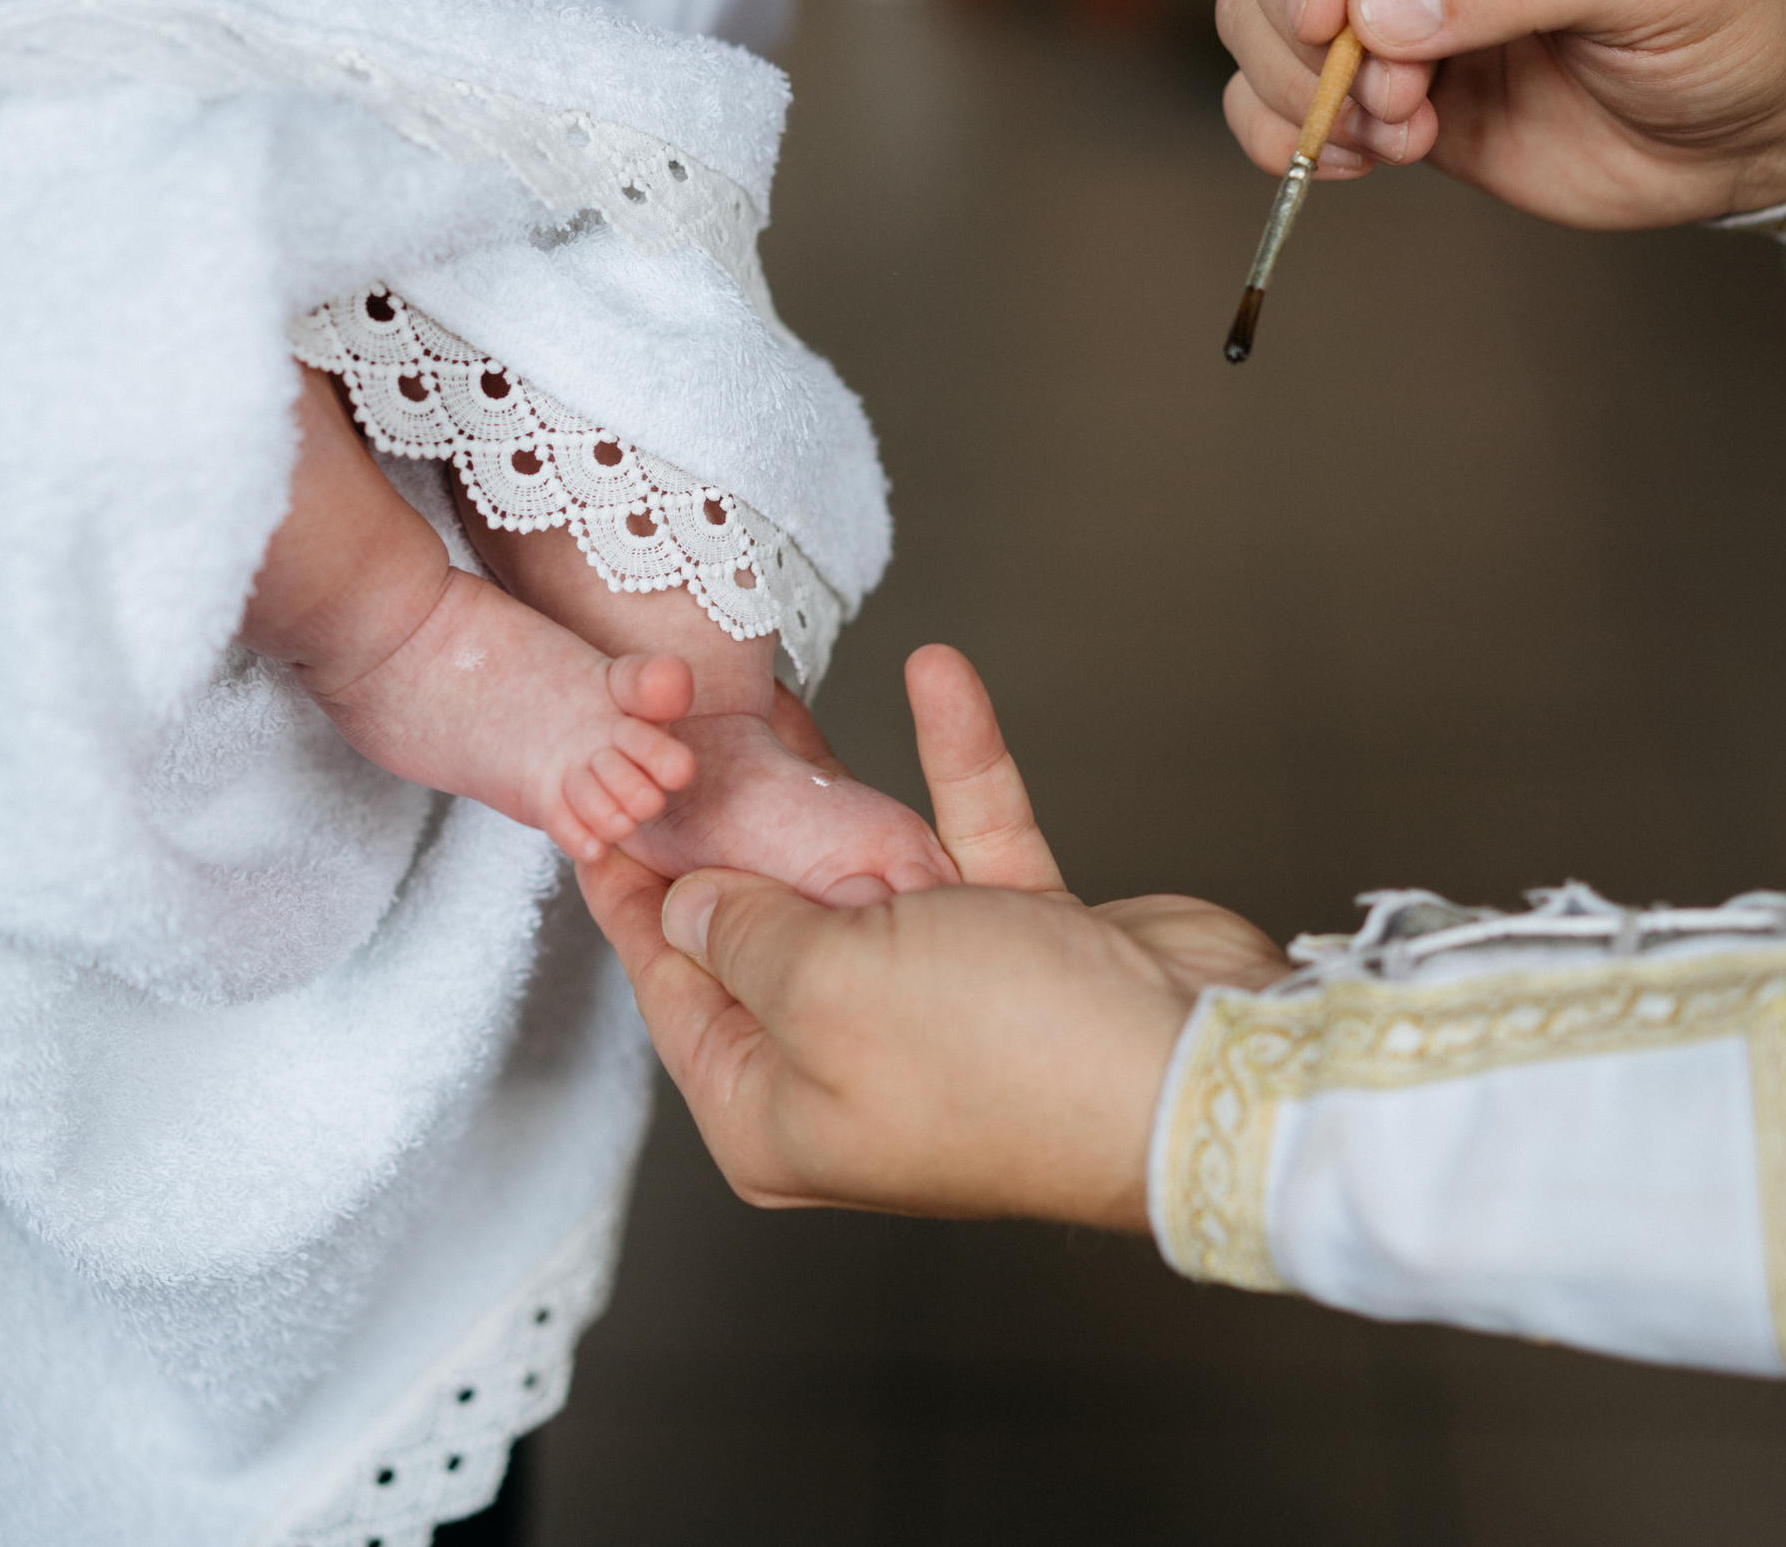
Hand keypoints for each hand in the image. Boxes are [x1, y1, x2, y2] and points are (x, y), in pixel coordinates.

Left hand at [577, 644, 1290, 1231]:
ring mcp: (937, 1005)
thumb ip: (742, 934)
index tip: (595, 800)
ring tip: (776, 697)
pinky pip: (966, 841)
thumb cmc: (997, 1058)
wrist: (1191, 1075)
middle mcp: (844, 1062)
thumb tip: (695, 903)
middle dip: (729, 822)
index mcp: (770, 1110)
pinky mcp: (1021, 949)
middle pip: (761, 924)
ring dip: (833, 786)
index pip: (672, 985)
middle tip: (680, 721)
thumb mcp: (818, 987)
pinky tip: (941, 674)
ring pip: (860, 875)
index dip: (630, 888)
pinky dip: (955, 765)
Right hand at [1217, 0, 1785, 224]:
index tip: (1327, 8)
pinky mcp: (1390, 81)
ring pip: (1260, 15)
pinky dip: (1288, 135)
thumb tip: (1382, 6)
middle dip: (1300, 22)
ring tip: (1404, 129)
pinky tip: (1365, 155)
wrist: (1762, 128)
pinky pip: (1273, 97)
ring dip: (1302, 88)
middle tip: (1387, 89)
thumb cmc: (1742, 12)